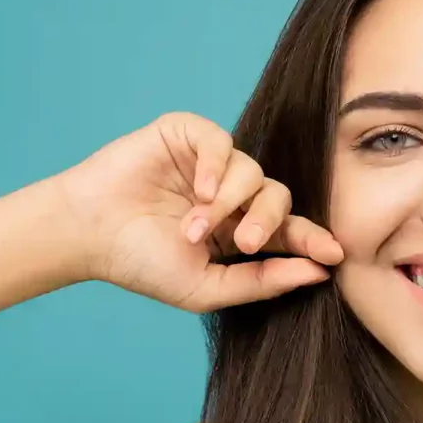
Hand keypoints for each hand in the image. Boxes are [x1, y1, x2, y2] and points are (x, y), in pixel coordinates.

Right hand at [57, 112, 342, 311]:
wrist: (88, 234)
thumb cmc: (143, 264)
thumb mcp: (207, 287)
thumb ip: (262, 282)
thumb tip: (318, 273)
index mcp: (240, 231)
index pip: (289, 230)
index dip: (313, 239)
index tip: (334, 254)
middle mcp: (232, 195)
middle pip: (279, 197)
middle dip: (269, 221)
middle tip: (245, 243)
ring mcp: (211, 164)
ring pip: (252, 171)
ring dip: (227, 203)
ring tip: (192, 227)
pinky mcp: (187, 135)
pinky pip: (222, 142)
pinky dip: (216, 167)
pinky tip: (198, 191)